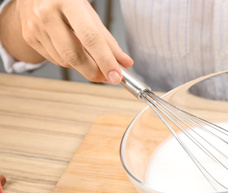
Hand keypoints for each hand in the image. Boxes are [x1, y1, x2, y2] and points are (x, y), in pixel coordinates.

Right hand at [14, 0, 132, 82]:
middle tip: (109, 77)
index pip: (90, 38)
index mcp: (67, 2)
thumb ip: (107, 39)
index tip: (116, 76)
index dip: (105, 61)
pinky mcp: (29, 37)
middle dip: (95, 72)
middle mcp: (47, 14)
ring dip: (84, 66)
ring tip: (92, 58)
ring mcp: (35, 27)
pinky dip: (70, 62)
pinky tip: (74, 51)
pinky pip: (55, 60)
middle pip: (75, 55)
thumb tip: (124, 63)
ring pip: (65, 61)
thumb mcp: (89, 12)